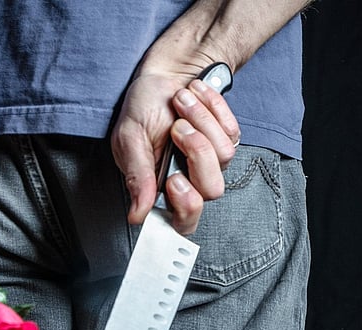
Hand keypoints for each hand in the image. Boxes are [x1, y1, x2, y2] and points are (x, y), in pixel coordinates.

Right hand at [111, 71, 239, 234]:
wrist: (164, 75)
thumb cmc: (142, 107)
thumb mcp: (130, 139)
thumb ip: (137, 177)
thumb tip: (138, 214)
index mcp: (162, 187)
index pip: (184, 220)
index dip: (186, 208)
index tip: (173, 180)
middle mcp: (190, 178)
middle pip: (212, 190)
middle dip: (197, 152)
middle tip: (177, 129)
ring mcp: (212, 160)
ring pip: (224, 155)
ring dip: (200, 119)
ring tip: (180, 103)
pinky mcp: (227, 137)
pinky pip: (231, 130)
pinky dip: (211, 107)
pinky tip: (195, 98)